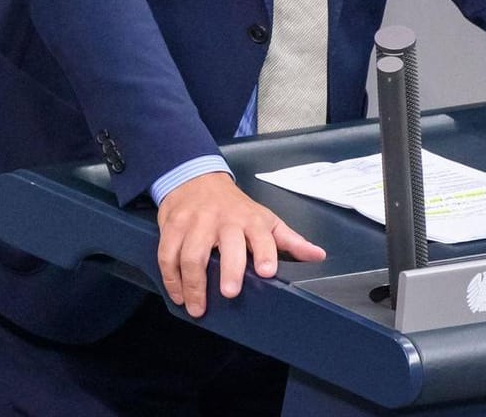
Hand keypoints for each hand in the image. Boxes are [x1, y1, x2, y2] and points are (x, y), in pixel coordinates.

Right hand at [155, 172, 325, 317]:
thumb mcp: (266, 220)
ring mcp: (197, 222)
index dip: (265, 253)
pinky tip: (178, 294)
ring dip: (193, 283)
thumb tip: (318, 255)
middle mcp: (224, 220)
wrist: (196, 179)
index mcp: (251, 220)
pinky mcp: (174, 225)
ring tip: (198, 307)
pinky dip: (171, 278)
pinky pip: (168, 253)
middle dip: (229, 270)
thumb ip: (290, 240)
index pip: (262, 236)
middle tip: (230, 293)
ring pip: (192, 253)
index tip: (267, 271)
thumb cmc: (235, 207)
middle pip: (226, 246)